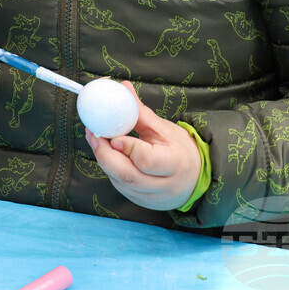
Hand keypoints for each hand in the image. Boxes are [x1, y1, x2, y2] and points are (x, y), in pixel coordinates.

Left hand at [86, 82, 200, 210]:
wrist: (195, 178)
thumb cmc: (179, 150)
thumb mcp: (164, 128)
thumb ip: (140, 112)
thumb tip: (123, 88)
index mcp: (175, 164)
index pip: (147, 160)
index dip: (127, 147)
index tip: (113, 134)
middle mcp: (164, 186)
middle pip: (128, 175)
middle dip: (105, 154)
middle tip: (93, 134)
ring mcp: (151, 197)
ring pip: (119, 182)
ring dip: (104, 160)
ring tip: (95, 139)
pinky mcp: (140, 202)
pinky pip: (119, 186)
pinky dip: (110, 169)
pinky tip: (106, 154)